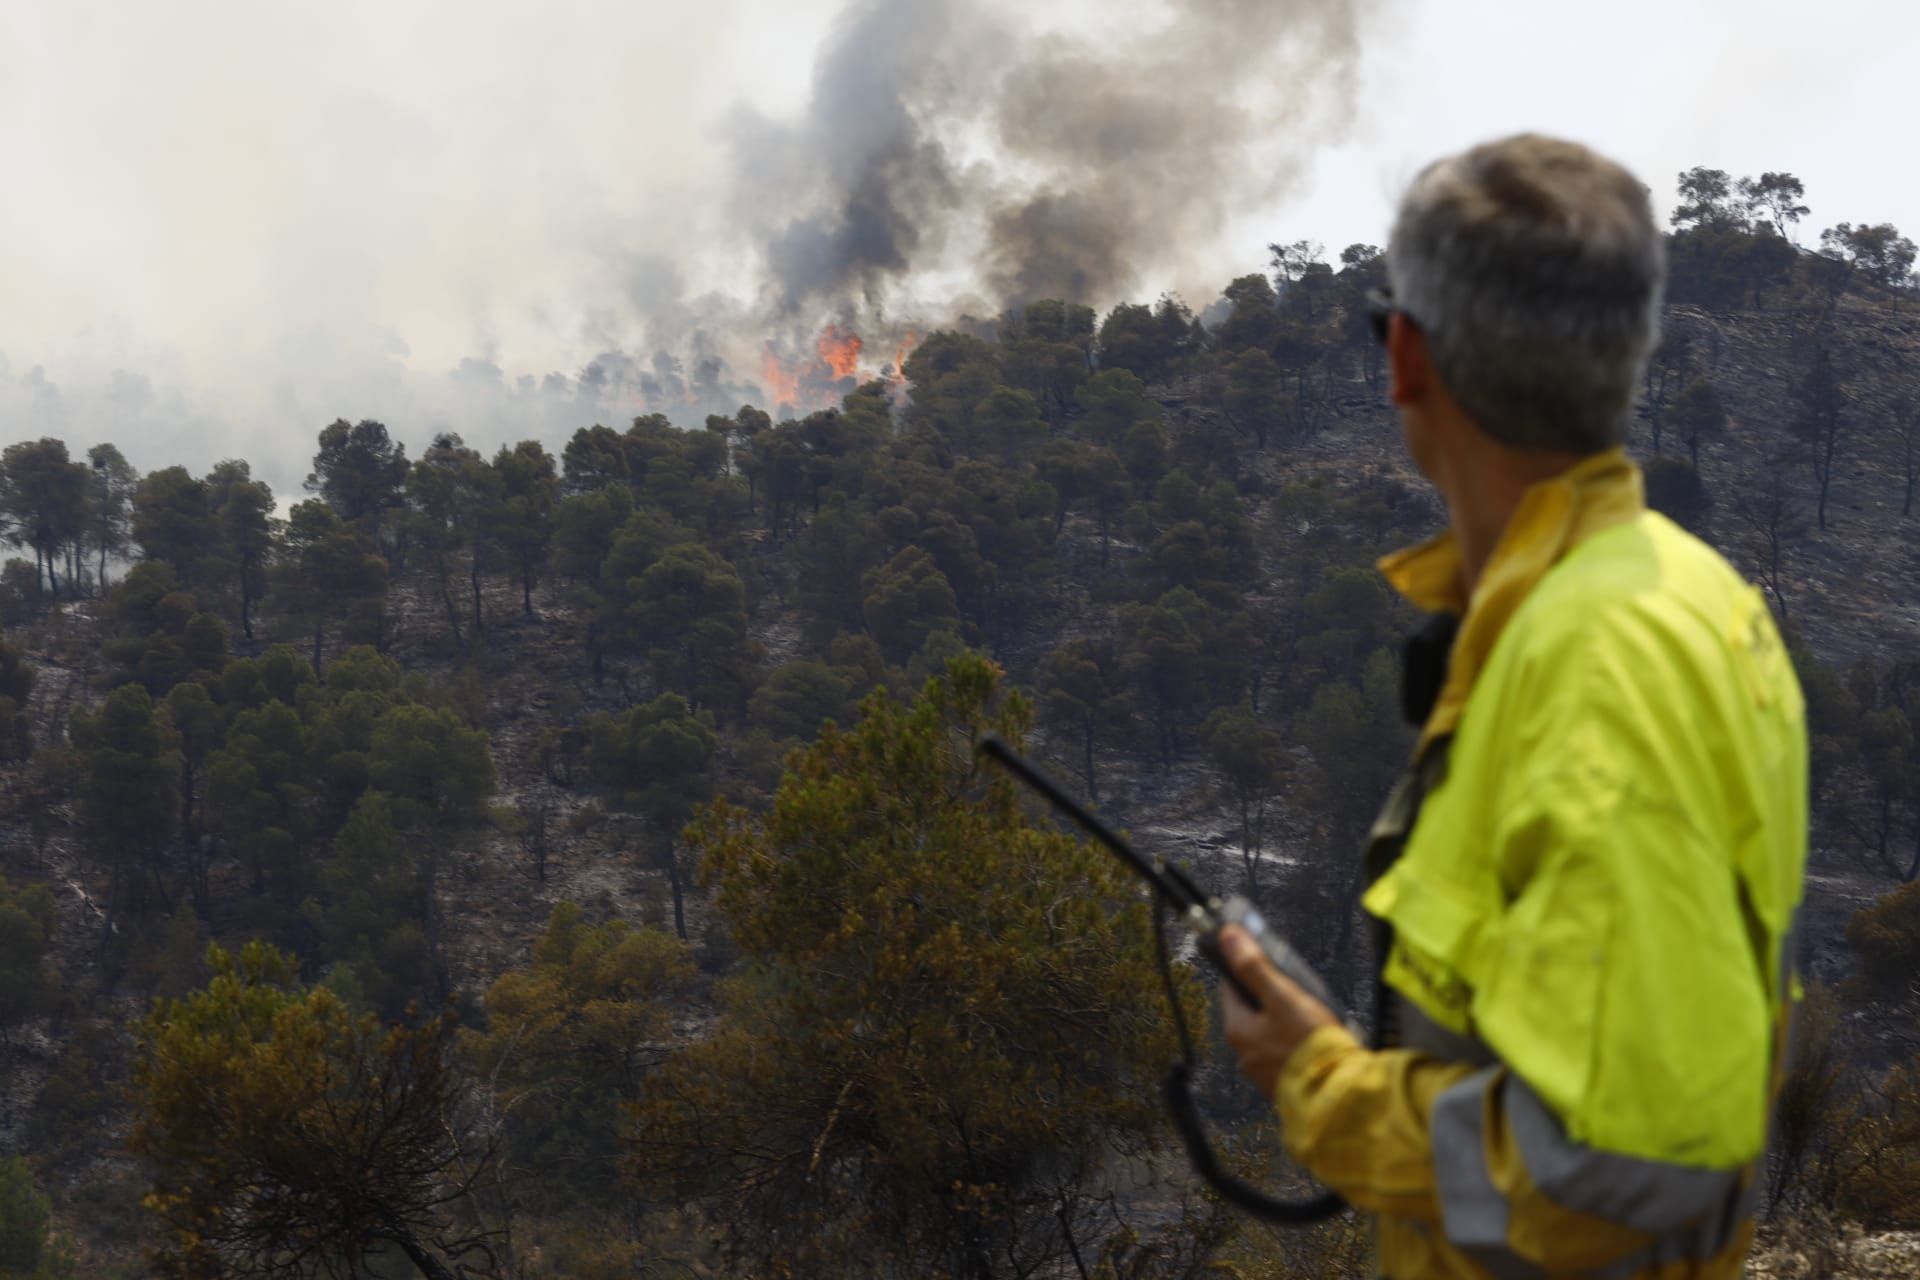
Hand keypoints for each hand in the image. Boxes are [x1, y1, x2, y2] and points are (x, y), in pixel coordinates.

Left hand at [1218, 924, 1340, 1098]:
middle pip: (1250, 1013)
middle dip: (1269, 999)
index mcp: (1237, 1030)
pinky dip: (1294, 1046)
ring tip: (1311, 1016)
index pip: (1231, 988)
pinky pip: (1283, 1057)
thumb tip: (1227, 936)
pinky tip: (1314, 1042)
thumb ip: (1254, 967)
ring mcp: (1263, 1073)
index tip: (1268, 963)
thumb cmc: (1310, 1045)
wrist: (1337, 1096)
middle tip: (1296, 990)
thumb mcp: (1283, 996)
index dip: (1248, 971)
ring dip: (1283, 1024)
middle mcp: (1244, 1054)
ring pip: (1267, 1036)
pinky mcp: (1284, 1086)